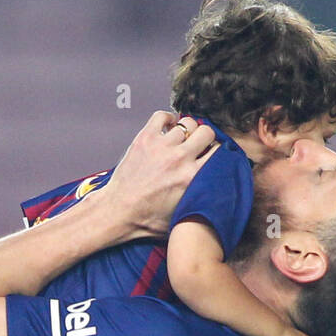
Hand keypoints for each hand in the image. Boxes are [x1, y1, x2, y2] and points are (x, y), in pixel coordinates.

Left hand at [100, 111, 218, 239]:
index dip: (214, 151)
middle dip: (204, 137)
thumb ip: (199, 198)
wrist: (118, 212)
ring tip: (180, 139)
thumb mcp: (182, 215)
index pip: (216, 151)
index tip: (209, 154)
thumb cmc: (147, 220)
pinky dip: (167, 119)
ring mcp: (162, 146)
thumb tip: (212, 192)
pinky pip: (163, 115)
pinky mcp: (145, 138)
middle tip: (196, 145)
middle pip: (206, 132)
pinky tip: (167, 128)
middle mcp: (180, 158)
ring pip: (186, 123)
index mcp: (192, 178)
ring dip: (185, 130)